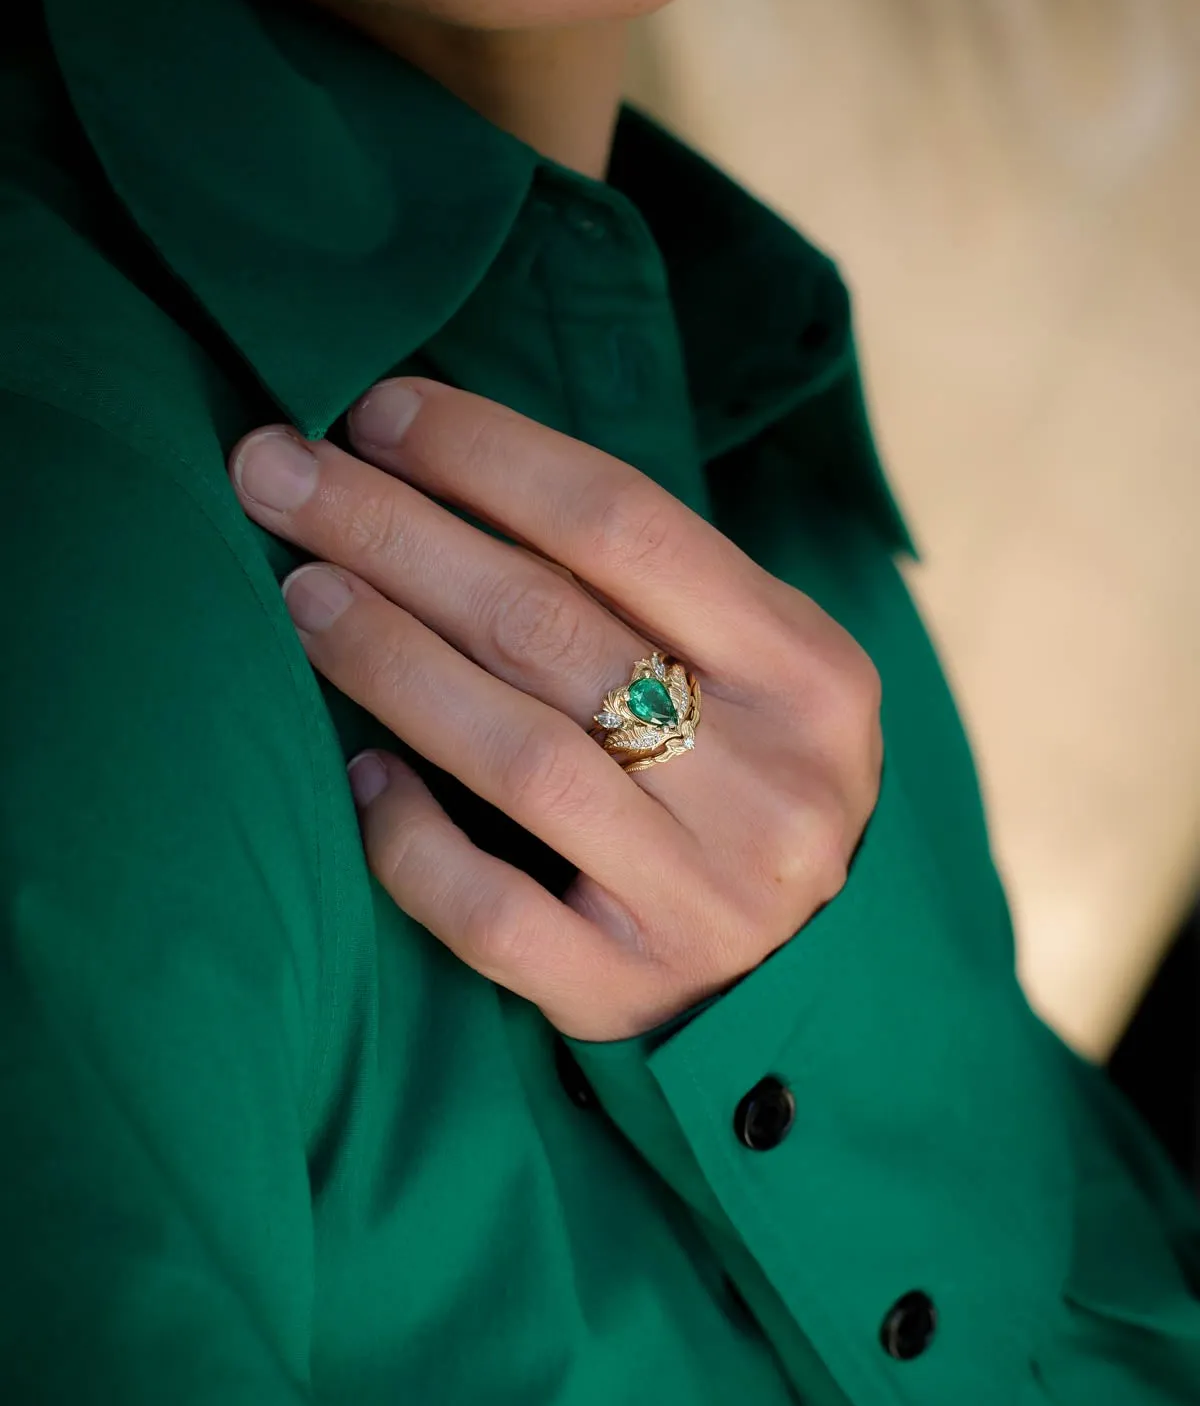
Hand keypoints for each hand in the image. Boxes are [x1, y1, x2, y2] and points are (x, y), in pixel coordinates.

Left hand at [228, 378, 881, 1041]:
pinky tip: (361, 779)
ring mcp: (699, 899)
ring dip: (388, 661)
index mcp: (810, 675)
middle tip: (278, 475)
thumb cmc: (749, 782)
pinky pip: (489, 911)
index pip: (626, 525)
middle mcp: (769, 788)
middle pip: (548, 627)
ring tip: (301, 595)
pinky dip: (409, 837)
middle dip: (395, 533)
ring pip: (517, 761)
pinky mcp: (626, 992)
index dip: (485, 456)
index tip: (375, 413)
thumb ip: (649, 593)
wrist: (810, 977)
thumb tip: (438, 475)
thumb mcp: (757, 672)